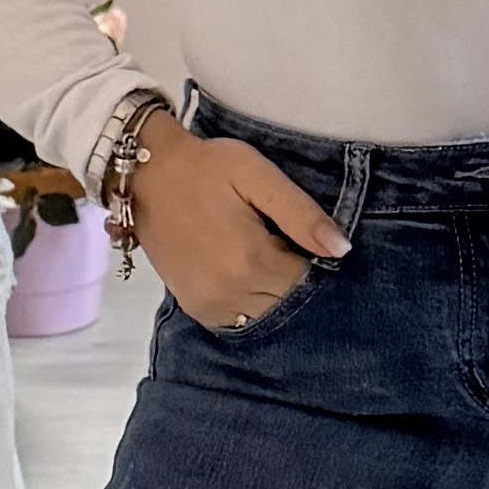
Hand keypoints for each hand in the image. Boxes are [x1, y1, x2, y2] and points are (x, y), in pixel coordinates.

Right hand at [128, 112, 350, 328]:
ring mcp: (210, 304)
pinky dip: (250, 301)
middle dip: (293, 277)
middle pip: (287, 301)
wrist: (146, 175)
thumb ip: (301, 215)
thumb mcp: (259, 177)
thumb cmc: (207, 168)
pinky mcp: (195, 307)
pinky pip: (239, 319)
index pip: (308, 281)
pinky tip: (245, 270)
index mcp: (252, 260)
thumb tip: (341, 250)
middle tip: (282, 242)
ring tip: (262, 253)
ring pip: (265, 314)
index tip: (301, 236)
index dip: (314, 260)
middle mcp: (231, 292)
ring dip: (272, 291)